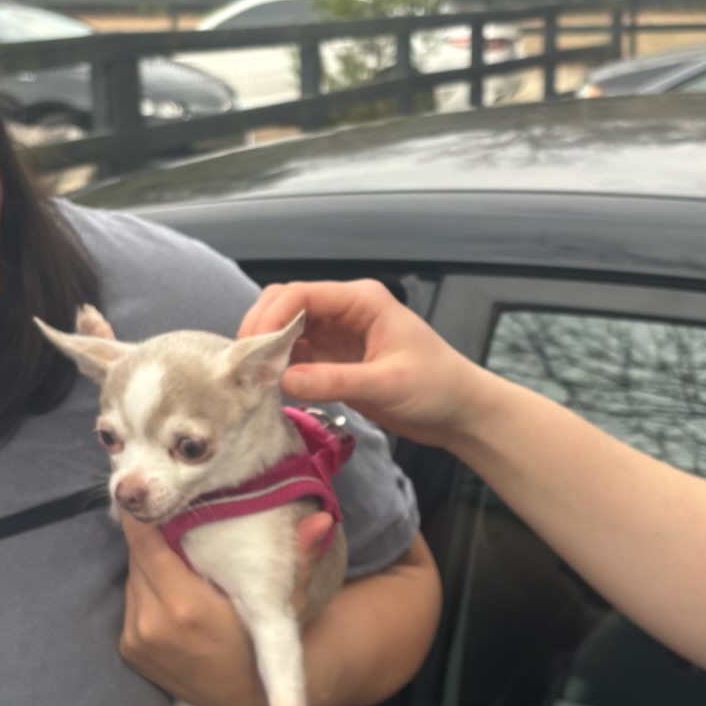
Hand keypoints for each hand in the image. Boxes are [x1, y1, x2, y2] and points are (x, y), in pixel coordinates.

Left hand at [118, 510, 334, 705]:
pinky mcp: (129, 650)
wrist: (243, 704)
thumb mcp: (282, 605)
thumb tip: (322, 520)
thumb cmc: (263, 647)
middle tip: (179, 525)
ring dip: (150, 564)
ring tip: (182, 563)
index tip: (156, 493)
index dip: (146, 515)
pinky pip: (132, 601)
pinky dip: (147, 591)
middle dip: (155, 538)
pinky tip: (172, 594)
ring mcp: (136, 639)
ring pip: (132, 577)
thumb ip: (298, 560)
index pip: (144, 543)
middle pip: (137, 556)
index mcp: (185, 608)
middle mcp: (152, 624)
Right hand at [239, 278, 492, 448]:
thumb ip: (335, 380)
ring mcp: (337, 335)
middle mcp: (345, 311)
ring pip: (286, 330)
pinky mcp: (334, 360)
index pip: (302, 293)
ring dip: (268, 350)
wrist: (460, 412)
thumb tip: (282, 379)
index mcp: (361, 300)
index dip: (270, 315)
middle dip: (262, 329)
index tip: (251, 347)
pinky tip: (270, 387)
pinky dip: (280, 368)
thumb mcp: (388, 383)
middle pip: (286, 305)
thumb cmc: (437, 387)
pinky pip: (296, 356)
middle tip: (245, 364)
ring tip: (252, 378)